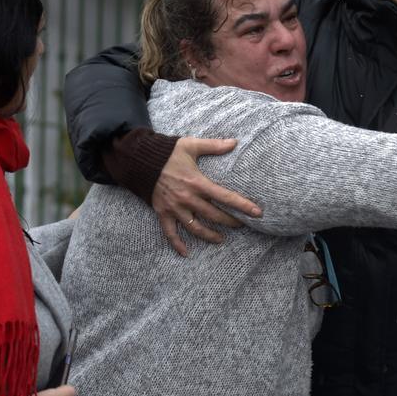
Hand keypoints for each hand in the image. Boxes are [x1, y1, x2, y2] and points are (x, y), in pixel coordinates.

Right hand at [154, 136, 261, 256]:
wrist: (139, 160)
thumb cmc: (167, 152)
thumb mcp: (191, 146)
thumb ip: (214, 146)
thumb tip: (234, 142)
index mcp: (197, 182)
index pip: (225, 197)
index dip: (242, 205)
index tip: (257, 213)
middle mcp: (187, 198)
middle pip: (214, 215)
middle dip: (230, 222)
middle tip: (241, 225)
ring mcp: (175, 208)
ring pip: (196, 228)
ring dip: (210, 236)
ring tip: (221, 239)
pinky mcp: (163, 213)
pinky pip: (170, 233)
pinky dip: (177, 244)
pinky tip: (186, 253)